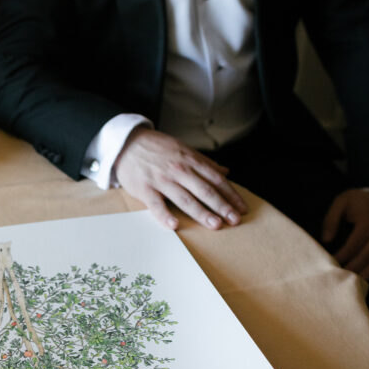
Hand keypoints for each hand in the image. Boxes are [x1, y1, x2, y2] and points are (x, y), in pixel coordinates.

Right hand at [114, 129, 247, 229]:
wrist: (127, 143)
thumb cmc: (157, 148)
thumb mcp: (184, 149)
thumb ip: (204, 163)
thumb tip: (225, 171)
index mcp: (190, 161)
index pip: (216, 180)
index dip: (231, 194)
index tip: (241, 208)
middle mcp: (179, 171)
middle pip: (205, 191)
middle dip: (222, 206)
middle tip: (235, 220)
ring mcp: (162, 180)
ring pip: (185, 199)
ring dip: (202, 213)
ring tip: (215, 225)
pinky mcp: (145, 189)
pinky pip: (156, 204)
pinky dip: (165, 215)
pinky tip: (175, 225)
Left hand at [321, 189, 368, 279]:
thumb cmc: (357, 199)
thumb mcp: (340, 202)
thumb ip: (331, 220)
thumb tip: (326, 239)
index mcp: (368, 221)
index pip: (354, 245)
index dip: (342, 256)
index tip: (332, 265)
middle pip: (368, 255)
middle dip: (355, 268)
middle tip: (343, 278)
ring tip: (359, 281)